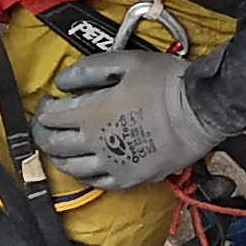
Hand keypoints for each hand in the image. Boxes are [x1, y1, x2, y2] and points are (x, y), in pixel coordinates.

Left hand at [29, 48, 221, 190]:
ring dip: (60, 157)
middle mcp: (94, 143)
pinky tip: (88, 167)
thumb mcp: (126, 62)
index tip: (48, 102)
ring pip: (72, 168)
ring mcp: (112, 165)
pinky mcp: (130, 178)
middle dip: (44, 134)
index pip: (50, 117)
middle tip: (47, 126)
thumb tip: (63, 82)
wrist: (202, 111)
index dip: (43, 109)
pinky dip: (86, 175)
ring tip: (62, 148)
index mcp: (90, 114)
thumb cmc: (166, 82)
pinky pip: (99, 183)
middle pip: (54, 145)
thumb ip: (89, 69)